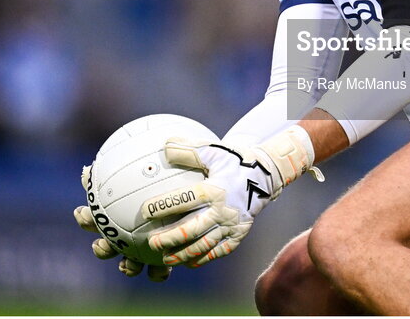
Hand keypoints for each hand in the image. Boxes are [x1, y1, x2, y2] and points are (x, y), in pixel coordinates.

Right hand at [74, 165, 171, 281]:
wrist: (205, 195)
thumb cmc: (180, 174)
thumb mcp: (167, 162)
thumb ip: (142, 162)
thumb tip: (118, 155)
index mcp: (120, 213)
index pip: (95, 215)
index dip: (85, 216)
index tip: (82, 212)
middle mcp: (127, 234)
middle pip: (105, 245)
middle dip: (101, 248)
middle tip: (101, 244)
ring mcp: (144, 249)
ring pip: (129, 264)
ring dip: (126, 267)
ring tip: (129, 264)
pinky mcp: (165, 260)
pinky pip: (159, 271)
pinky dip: (157, 272)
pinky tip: (164, 267)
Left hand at [142, 126, 320, 267]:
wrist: (265, 174)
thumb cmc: (234, 160)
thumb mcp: (214, 150)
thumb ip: (189, 150)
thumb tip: (164, 147)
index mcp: (215, 189)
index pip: (185, 199)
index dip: (163, 206)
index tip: (145, 211)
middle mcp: (223, 210)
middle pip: (192, 228)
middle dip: (170, 238)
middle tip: (152, 243)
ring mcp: (232, 224)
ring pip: (204, 244)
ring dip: (183, 253)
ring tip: (165, 259)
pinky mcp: (239, 234)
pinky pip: (220, 251)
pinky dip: (204, 258)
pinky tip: (189, 262)